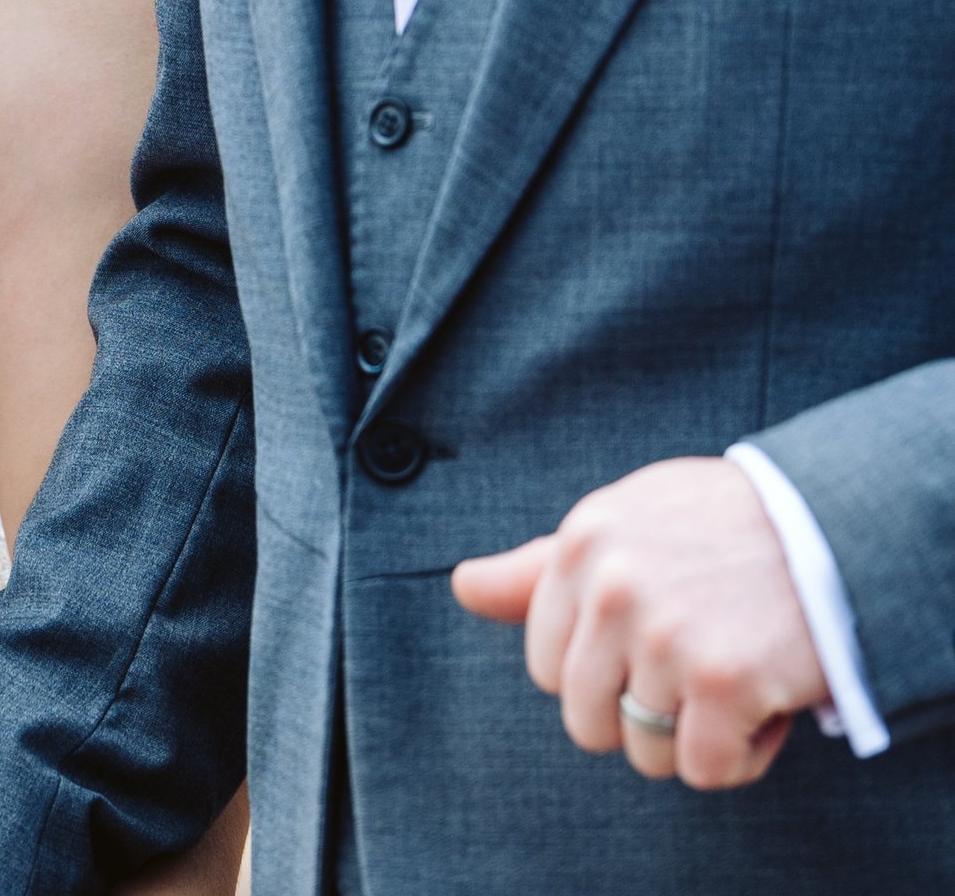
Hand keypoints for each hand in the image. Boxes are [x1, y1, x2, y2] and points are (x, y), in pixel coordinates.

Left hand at [454, 456, 825, 788]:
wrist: (831, 527)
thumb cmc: (721, 528)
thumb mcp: (625, 522)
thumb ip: (542, 567)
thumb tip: (462, 587)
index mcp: (582, 543)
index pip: (545, 664)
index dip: (602, 673)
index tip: (648, 644)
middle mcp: (613, 587)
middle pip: (586, 720)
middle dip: (639, 714)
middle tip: (692, 668)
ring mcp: (666, 636)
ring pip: (645, 752)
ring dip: (694, 736)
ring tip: (730, 673)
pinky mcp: (723, 683)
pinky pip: (704, 771)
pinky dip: (740, 756)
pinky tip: (763, 702)